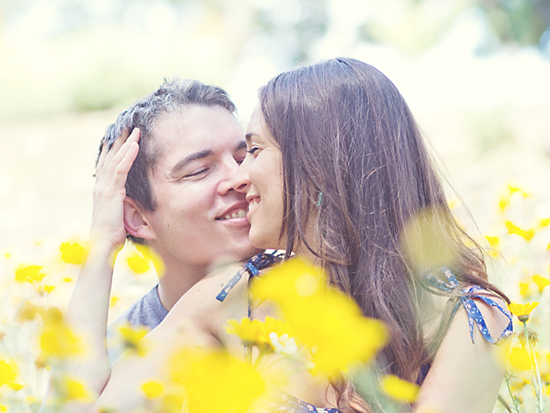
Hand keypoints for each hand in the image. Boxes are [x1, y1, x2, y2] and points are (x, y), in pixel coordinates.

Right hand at [90, 128, 139, 249]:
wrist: (103, 244)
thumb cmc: (112, 234)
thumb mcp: (117, 214)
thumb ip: (122, 203)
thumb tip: (131, 200)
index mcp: (101, 190)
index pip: (107, 164)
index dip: (113, 149)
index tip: (120, 136)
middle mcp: (101, 185)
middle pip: (111, 157)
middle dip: (120, 140)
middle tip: (127, 126)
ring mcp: (105, 188)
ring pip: (116, 159)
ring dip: (126, 143)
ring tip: (135, 130)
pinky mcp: (112, 193)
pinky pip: (121, 170)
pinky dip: (128, 156)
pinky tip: (135, 145)